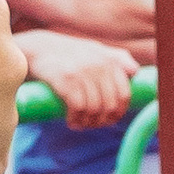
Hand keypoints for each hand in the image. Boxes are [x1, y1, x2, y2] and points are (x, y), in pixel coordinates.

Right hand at [14, 31, 140, 128]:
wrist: (38, 48)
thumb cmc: (70, 53)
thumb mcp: (95, 50)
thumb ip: (117, 58)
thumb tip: (135, 72)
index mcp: (110, 60)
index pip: (124, 94)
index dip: (118, 112)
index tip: (109, 120)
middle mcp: (99, 65)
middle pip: (109, 105)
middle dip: (101, 121)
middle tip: (91, 124)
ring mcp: (83, 72)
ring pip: (94, 109)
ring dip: (87, 122)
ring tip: (80, 123)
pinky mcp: (66, 79)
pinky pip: (78, 107)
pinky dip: (75, 119)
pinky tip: (71, 121)